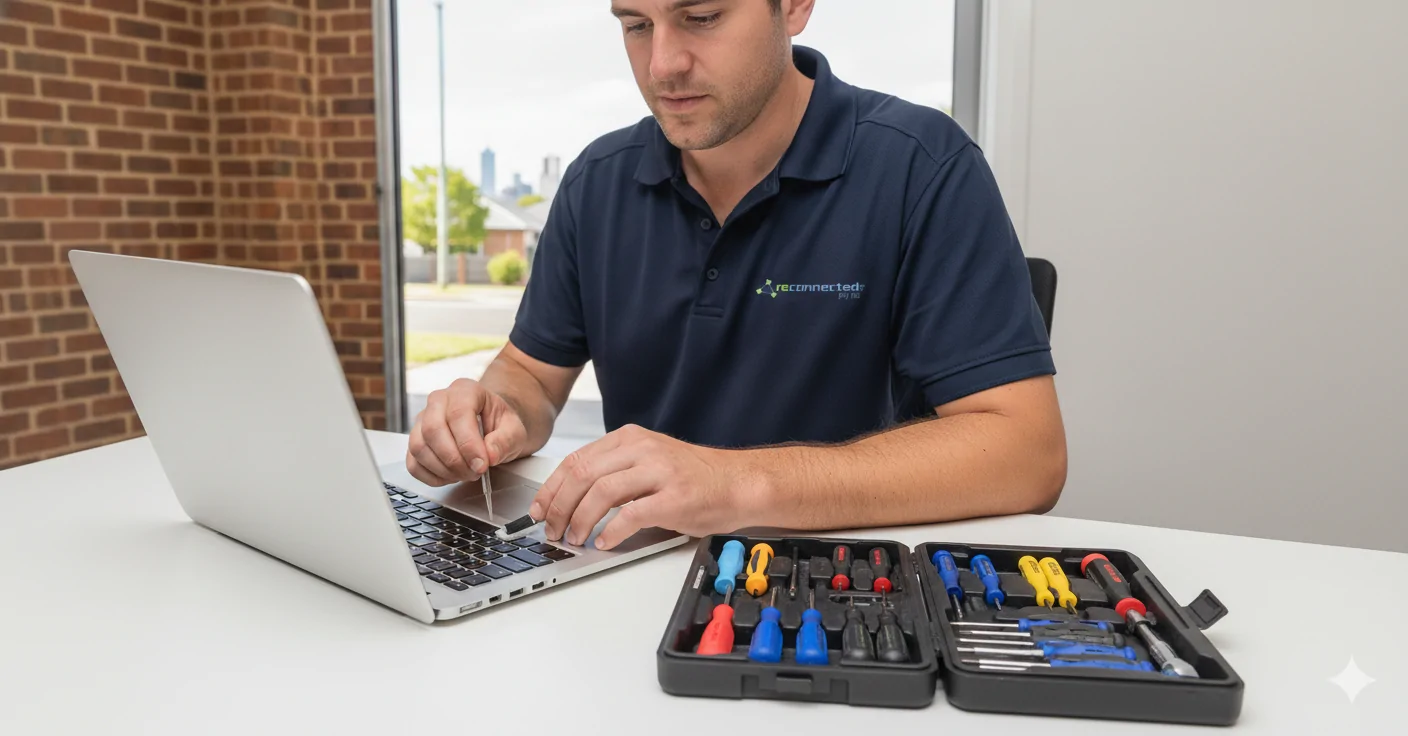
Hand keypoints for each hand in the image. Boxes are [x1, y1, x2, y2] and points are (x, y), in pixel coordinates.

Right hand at [407, 378, 528, 485]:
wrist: (490, 426)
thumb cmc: (499, 424)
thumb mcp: (514, 430)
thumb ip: (505, 441)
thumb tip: (489, 455)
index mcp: (465, 390)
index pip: (458, 414)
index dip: (469, 444)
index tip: (482, 464)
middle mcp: (439, 401)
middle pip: (433, 429)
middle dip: (454, 459)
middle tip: (474, 472)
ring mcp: (423, 420)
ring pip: (419, 447)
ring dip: (443, 470)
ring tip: (465, 474)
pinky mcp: (416, 440)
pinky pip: (413, 463)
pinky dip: (431, 476)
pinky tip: (451, 476)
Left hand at [529, 424, 755, 549]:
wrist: (739, 482)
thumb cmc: (695, 478)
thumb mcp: (649, 462)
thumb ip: (615, 471)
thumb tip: (573, 500)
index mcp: (630, 439)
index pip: (577, 460)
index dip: (551, 488)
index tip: (539, 509)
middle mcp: (642, 450)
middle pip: (583, 474)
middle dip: (559, 506)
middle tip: (551, 529)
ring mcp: (659, 472)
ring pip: (601, 492)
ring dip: (580, 519)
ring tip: (575, 538)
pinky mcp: (674, 498)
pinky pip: (631, 514)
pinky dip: (612, 531)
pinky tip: (605, 541)